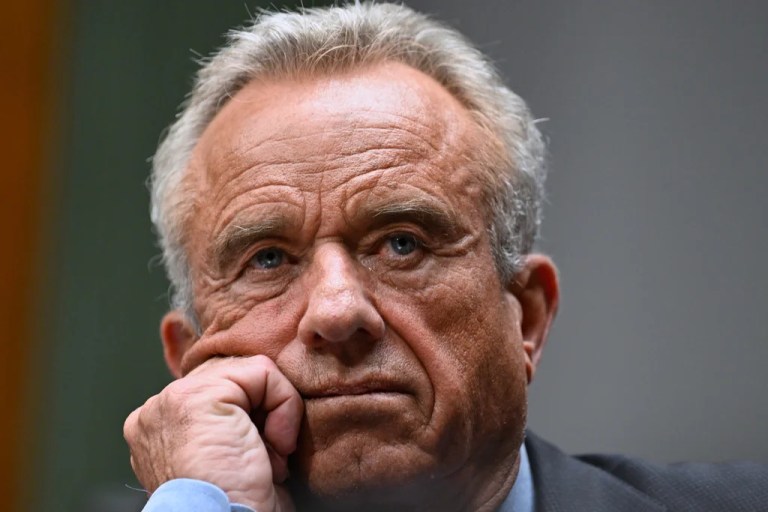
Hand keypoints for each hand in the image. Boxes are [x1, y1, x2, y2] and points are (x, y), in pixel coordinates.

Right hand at [124, 355, 302, 511]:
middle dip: (261, 417)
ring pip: (250, 374)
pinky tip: (274, 446)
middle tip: (266, 463)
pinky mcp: (200, 394)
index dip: (251, 420)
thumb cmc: (235, 507)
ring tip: (268, 459)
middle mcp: (156, 411)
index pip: (219, 393)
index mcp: (157, 429)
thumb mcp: (227, 457)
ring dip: (275, 415)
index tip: (257, 462)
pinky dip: (285, 406)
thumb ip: (228, 423)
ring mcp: (173, 399)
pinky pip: (264, 373)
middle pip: (233, 380)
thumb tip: (260, 403)